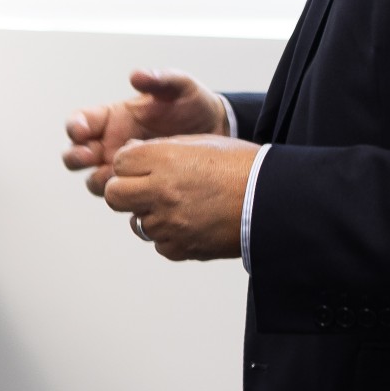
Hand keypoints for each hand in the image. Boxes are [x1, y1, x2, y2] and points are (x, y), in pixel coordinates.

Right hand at [64, 70, 230, 196]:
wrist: (218, 132)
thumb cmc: (194, 106)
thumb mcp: (180, 88)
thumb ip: (160, 79)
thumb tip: (137, 75)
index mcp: (113, 117)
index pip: (80, 121)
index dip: (75, 126)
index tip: (81, 130)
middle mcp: (111, 143)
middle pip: (75, 155)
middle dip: (75, 156)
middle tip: (89, 155)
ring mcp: (123, 167)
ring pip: (94, 180)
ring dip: (98, 179)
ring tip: (115, 175)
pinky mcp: (138, 185)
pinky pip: (120, 197)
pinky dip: (121, 197)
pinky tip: (135, 191)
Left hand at [104, 136, 260, 261]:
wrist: (275, 200)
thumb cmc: (241, 166)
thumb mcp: (200, 143)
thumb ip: (161, 148)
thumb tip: (129, 154)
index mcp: (164, 160)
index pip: (119, 163)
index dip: (129, 164)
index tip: (142, 166)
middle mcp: (161, 191)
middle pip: (114, 195)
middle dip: (124, 191)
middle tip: (143, 189)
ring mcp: (170, 223)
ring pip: (137, 222)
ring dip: (151, 215)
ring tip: (179, 206)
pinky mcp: (181, 247)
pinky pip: (159, 244)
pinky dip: (170, 236)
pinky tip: (191, 223)